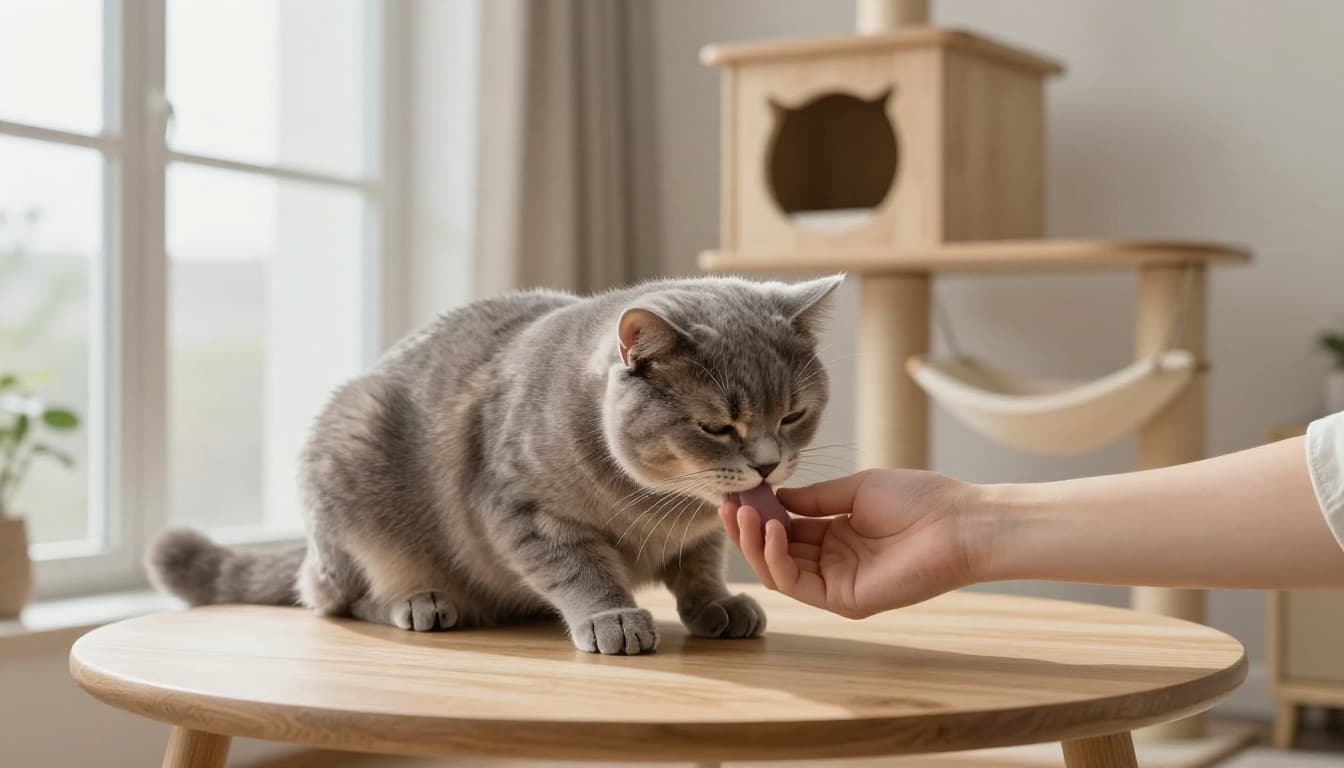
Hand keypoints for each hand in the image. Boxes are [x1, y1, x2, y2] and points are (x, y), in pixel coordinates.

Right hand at [719, 469, 984, 618]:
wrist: (958, 522)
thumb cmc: (919, 499)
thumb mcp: (855, 490)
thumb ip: (814, 499)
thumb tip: (775, 497)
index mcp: (836, 534)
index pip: (784, 529)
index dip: (759, 512)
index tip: (739, 491)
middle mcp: (832, 562)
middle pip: (774, 552)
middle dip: (747, 529)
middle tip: (728, 504)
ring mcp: (836, 583)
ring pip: (777, 571)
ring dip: (754, 543)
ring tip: (744, 514)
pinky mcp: (844, 600)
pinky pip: (796, 583)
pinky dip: (776, 558)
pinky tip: (771, 529)